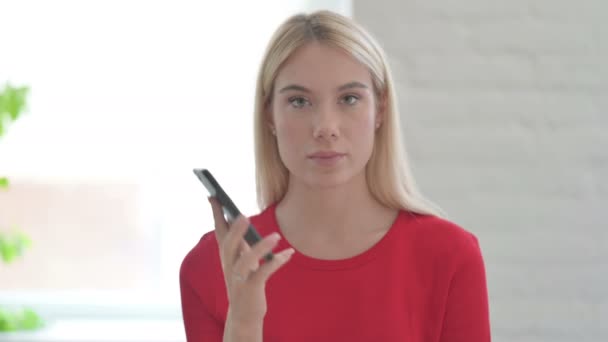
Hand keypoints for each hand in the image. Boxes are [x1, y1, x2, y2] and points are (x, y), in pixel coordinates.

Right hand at [208, 197, 294, 324]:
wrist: (244, 314)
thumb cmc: (244, 282)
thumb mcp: (240, 261)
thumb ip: (240, 243)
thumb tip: (240, 219)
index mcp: (226, 256)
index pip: (218, 232)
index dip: (215, 214)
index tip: (212, 195)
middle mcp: (229, 266)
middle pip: (228, 246)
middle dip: (234, 231)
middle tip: (242, 216)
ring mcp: (239, 279)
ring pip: (245, 262)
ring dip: (260, 248)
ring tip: (276, 236)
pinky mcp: (251, 289)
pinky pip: (263, 274)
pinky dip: (276, 262)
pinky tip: (289, 253)